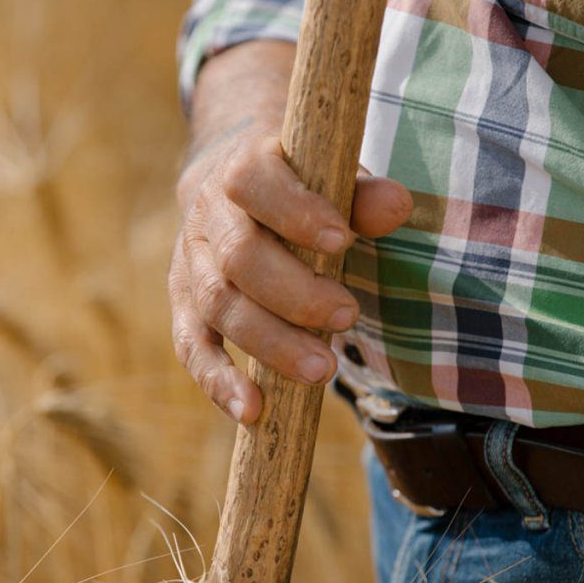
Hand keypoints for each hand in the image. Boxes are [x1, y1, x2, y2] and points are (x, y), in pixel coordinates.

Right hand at [168, 131, 411, 423]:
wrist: (236, 193)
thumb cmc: (299, 187)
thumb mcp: (329, 177)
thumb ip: (361, 195)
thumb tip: (397, 206)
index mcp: (243, 170)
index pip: (254, 184)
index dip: (294, 212)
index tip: (342, 241)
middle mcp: (208, 218)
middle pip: (238, 257)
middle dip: (294, 293)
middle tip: (347, 317)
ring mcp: (191, 267)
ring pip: (218, 307)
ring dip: (269, 343)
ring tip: (321, 371)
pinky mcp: (186, 309)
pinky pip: (193, 349)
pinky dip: (218, 383)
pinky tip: (252, 412)